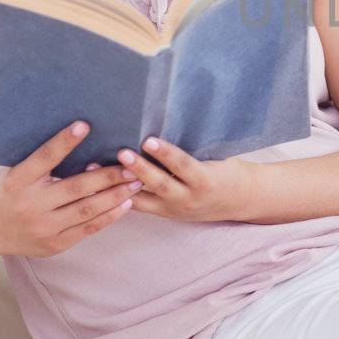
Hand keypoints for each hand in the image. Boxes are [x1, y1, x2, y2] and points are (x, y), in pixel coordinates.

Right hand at [0, 120, 143, 257]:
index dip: (64, 142)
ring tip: (137, 182)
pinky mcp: (54, 244)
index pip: (44, 158)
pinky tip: (126, 204)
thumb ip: (45, 162)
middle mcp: (31, 204)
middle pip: (75, 187)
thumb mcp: (19, 174)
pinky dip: (109, 216)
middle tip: (132, 164)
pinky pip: (87, 229)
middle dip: (107, 175)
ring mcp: (43, 227)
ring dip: (115, 195)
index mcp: (19, 181)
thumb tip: (83, 135)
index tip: (84, 125)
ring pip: (87, 210)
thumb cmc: (11, 193)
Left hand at [114, 136, 255, 222]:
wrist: (238, 201)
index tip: (149, 140)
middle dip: (140, 169)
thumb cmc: (227, 171)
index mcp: (205, 181)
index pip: (183, 166)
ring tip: (100, 169)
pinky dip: (120, 196)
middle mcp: (189, 199)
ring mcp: (175, 210)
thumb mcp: (217, 158)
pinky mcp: (165, 215)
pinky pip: (140, 206)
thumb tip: (167, 124)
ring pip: (144, 198)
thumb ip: (193, 150)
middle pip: (160, 184)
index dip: (166, 154)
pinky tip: (101, 187)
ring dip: (121, 184)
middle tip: (121, 153)